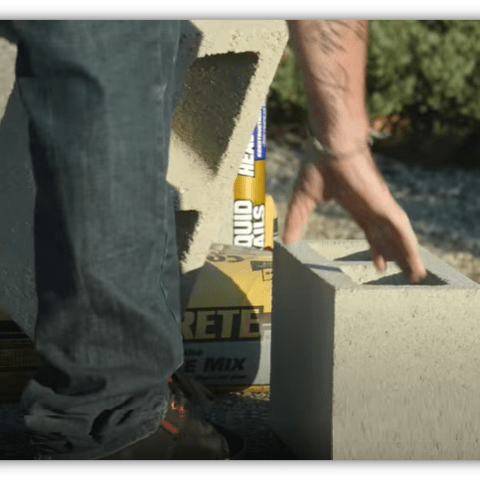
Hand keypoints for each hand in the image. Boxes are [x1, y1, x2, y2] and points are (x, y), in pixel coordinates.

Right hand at [282, 143, 426, 282]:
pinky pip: (401, 229)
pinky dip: (409, 246)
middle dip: (396, 254)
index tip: (380, 264)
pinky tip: (414, 261)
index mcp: (355, 205)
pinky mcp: (384, 204)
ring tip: (416, 274)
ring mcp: (379, 205)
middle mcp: (371, 207)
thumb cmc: (318, 165)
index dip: (376, 248)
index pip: (370, 231)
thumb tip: (286, 241)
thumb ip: (297, 220)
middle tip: (405, 273)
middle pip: (387, 236)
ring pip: (398, 236)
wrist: (330, 145)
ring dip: (407, 254)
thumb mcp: (303, 201)